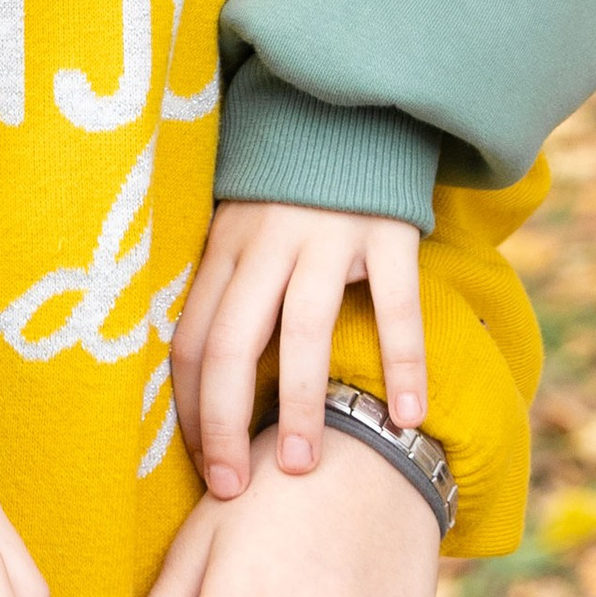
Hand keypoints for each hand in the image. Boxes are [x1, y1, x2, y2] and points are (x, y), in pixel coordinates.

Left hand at [170, 199, 426, 494]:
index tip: (199, 465)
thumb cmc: (288, 188)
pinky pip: (394, 305)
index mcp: (225, 247)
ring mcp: (327, 236)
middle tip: (232, 490)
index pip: (189, 340)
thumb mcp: (241, 227)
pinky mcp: (386, 231)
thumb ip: (227, 288)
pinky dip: (402, 362)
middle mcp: (267, 243)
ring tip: (302, 468)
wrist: (347, 105)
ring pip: (303, 331)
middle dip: (225, 425)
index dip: (189, 408)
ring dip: (301, 406)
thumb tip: (198, 379)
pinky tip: (406, 418)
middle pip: (230, 344)